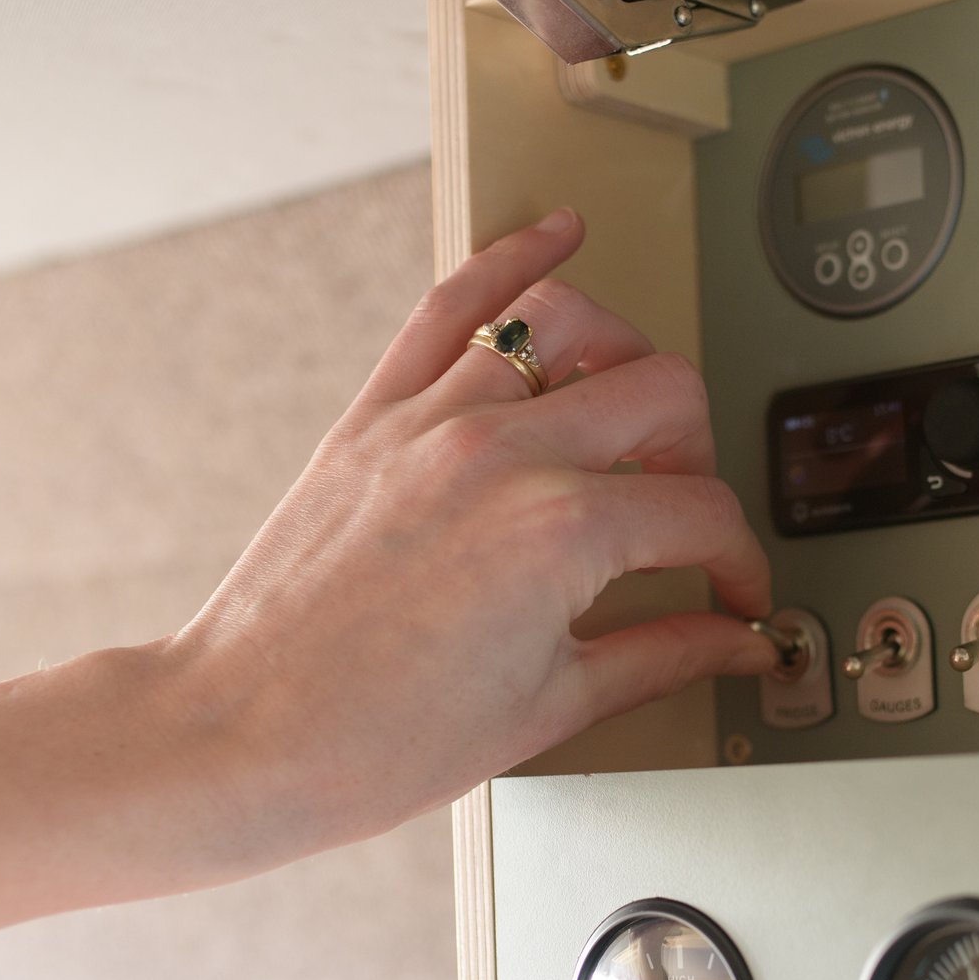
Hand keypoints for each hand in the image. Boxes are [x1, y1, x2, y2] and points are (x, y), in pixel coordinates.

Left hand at [172, 206, 774, 862]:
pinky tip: (554, 238)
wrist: (241, 737)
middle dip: (699, 458)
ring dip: (625, 358)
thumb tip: (727, 642)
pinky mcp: (375, 414)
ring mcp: (434, 421)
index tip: (731, 591)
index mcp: (560, 532)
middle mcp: (502, 455)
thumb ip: (659, 656)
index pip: (700, 514)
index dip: (737, 562)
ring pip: (569, 323)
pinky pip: (454, 302)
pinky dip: (511, 256)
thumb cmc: (369, 741)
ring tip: (634, 409)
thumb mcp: (547, 710)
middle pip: (662, 397)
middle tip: (686, 515)